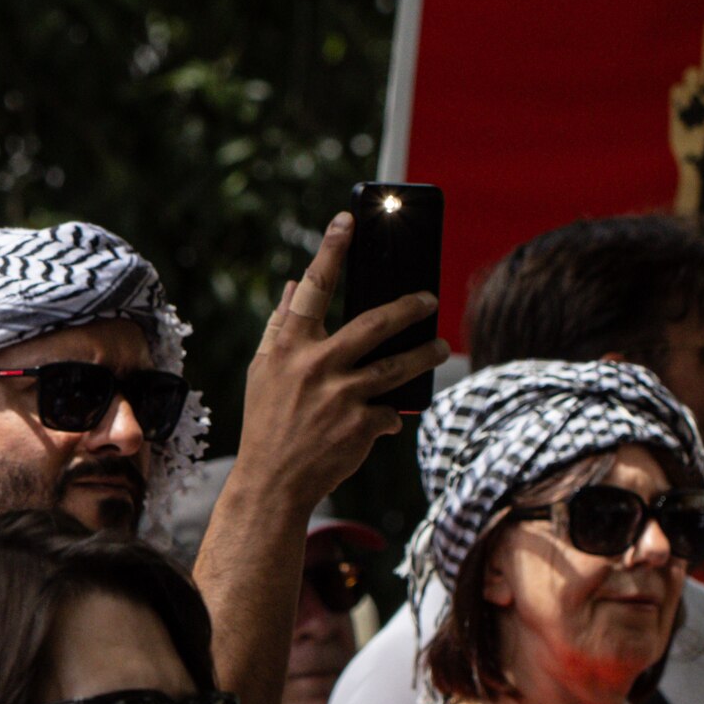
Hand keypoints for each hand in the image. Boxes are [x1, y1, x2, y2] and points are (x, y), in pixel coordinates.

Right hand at [230, 213, 443, 506]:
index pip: (315, 288)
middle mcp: (318, 366)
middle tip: (429, 299)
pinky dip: (388, 414)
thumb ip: (280, 327)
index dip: (331, 250)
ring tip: (440, 348)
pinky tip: (381, 420)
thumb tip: (293, 285)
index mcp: (291, 347)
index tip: (347, 220)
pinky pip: (390, 412)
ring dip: (426, 355)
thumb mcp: (263, 371)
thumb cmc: (266, 422)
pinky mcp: (363, 426)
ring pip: (398, 366)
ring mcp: (343, 397)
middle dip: (409, 307)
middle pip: (375, 323)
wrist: (273, 483)